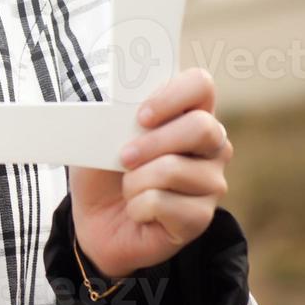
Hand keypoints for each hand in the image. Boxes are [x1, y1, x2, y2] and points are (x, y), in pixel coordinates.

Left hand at [68, 67, 232, 280]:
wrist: (95, 219)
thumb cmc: (104, 170)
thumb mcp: (100, 136)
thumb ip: (117, 117)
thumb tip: (125, 113)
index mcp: (186, 114)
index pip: (201, 85)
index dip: (173, 95)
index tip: (141, 115)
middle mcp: (209, 146)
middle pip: (202, 128)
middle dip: (153, 142)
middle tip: (124, 157)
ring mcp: (210, 183)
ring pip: (176, 169)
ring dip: (135, 180)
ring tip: (127, 187)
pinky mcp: (200, 218)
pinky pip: (164, 203)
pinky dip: (137, 206)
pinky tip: (137, 210)